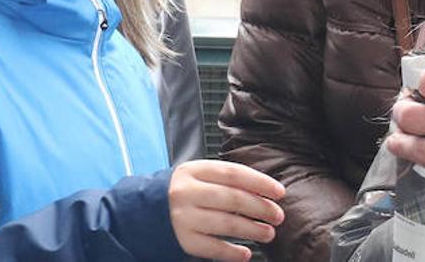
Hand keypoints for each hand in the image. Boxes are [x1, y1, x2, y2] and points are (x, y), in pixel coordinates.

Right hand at [167, 160, 285, 261]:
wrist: (145, 211)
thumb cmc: (184, 191)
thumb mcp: (199, 176)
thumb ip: (226, 179)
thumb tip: (265, 191)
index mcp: (194, 170)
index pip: (234, 173)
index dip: (260, 182)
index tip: (280, 192)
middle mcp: (187, 192)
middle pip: (233, 199)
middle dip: (261, 208)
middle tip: (278, 216)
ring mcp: (183, 217)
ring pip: (226, 224)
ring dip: (252, 230)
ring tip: (269, 234)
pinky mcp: (182, 240)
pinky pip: (213, 248)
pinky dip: (232, 252)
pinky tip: (246, 253)